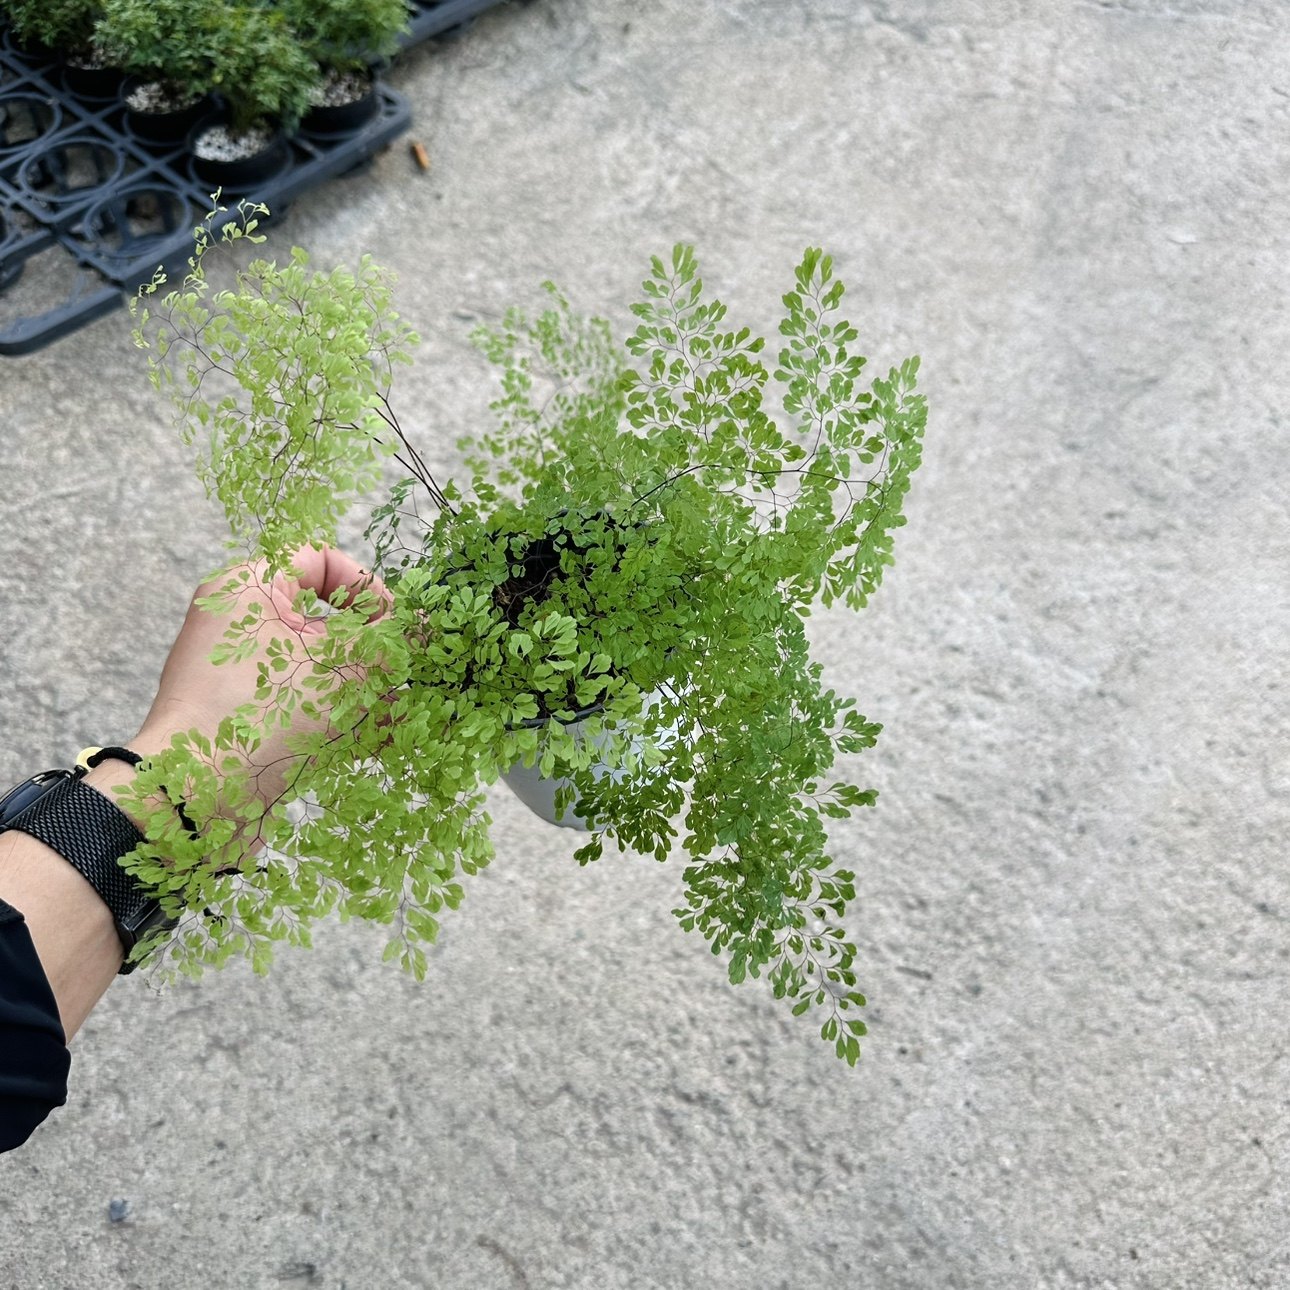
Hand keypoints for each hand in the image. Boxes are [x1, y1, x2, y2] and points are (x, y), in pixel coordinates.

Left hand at [103, 546, 391, 850]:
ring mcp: (238, 674)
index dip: (367, 588)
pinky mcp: (243, 718)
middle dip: (370, 648)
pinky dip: (337, 717)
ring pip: (318, 667)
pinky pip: (300, 703)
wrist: (195, 802)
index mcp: (249, 588)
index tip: (393, 627)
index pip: (321, 560)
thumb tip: (422, 626)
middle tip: (399, 675)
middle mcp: (238, 623)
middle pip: (324, 618)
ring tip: (397, 715)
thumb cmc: (264, 716)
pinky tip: (376, 741)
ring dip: (362, 688)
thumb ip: (388, 642)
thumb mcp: (342, 670)